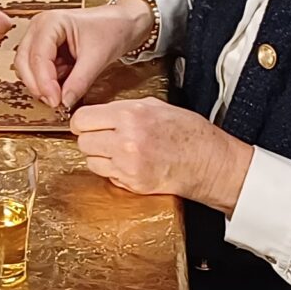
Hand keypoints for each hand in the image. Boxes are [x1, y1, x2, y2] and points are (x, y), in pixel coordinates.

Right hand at [16, 3, 150, 109]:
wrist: (122, 24)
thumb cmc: (112, 29)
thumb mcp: (97, 57)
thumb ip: (80, 81)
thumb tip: (64, 102)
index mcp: (51, 22)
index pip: (38, 56)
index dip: (44, 82)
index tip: (55, 101)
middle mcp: (39, 27)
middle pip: (24, 62)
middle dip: (38, 85)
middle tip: (55, 102)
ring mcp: (38, 37)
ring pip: (26, 68)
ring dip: (40, 84)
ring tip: (62, 91)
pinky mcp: (43, 48)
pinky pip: (36, 70)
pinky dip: (46, 81)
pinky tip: (64, 82)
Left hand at [70, 98, 253, 213]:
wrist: (208, 161)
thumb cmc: (188, 132)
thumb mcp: (155, 106)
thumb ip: (123, 108)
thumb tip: (99, 113)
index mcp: (130, 116)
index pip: (82, 119)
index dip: (82, 122)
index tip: (86, 124)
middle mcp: (125, 140)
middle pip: (83, 141)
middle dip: (91, 138)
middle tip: (104, 137)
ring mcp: (127, 165)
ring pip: (90, 161)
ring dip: (99, 156)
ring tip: (119, 150)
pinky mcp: (132, 183)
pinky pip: (106, 175)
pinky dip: (112, 170)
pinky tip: (129, 163)